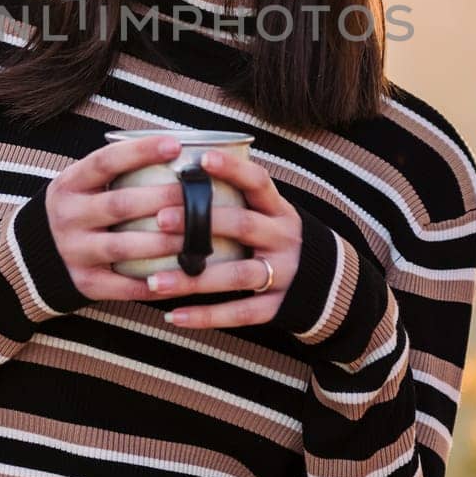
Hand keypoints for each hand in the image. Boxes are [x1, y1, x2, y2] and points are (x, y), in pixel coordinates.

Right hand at [44, 134, 197, 301]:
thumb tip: (176, 149)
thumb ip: (116, 171)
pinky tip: (181, 277)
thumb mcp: (82, 184)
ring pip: (123, 246)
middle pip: (119, 204)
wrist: (32, 255)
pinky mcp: (84, 283)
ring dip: (163, 242)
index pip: (105, 161)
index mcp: (69, 184)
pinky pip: (122, 286)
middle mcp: (68, 216)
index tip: (175, 145)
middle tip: (197, 194)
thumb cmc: (77, 209)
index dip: (140, 152)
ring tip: (198, 236)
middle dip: (162, 198)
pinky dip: (153, 283)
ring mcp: (74, 251)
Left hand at [146, 149, 301, 328]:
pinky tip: (172, 315)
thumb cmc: (272, 238)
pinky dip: (205, 316)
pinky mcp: (276, 307)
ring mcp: (283, 274)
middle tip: (160, 220)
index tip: (201, 160)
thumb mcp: (265, 213)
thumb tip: (171, 177)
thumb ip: (233, 199)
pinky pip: (240, 313)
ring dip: (194, 279)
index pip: (258, 182)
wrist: (321, 282)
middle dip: (200, 222)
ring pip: (237, 275)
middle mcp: (283, 238)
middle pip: (243, 225)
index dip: (232, 170)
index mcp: (278, 209)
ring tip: (154, 281)